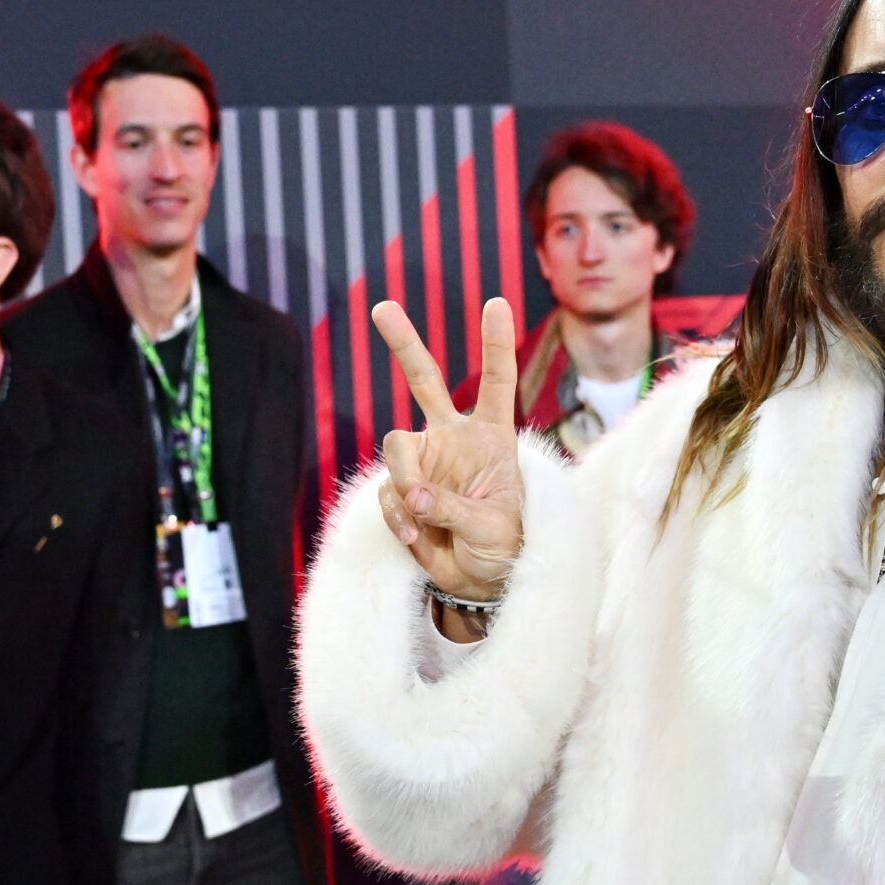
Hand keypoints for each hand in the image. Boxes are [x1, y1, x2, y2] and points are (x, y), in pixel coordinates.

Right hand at [374, 298, 524, 604]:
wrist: (481, 580)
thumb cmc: (502, 546)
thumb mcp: (492, 528)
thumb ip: (452, 508)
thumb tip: (414, 495)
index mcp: (492, 437)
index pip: (494, 383)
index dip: (495, 344)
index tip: (496, 303)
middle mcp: (454, 439)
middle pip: (423, 380)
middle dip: (402, 343)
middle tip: (382, 306)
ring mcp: (424, 462)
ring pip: (396, 450)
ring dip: (406, 484)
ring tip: (423, 520)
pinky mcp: (402, 489)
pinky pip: (387, 493)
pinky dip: (397, 517)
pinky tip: (414, 536)